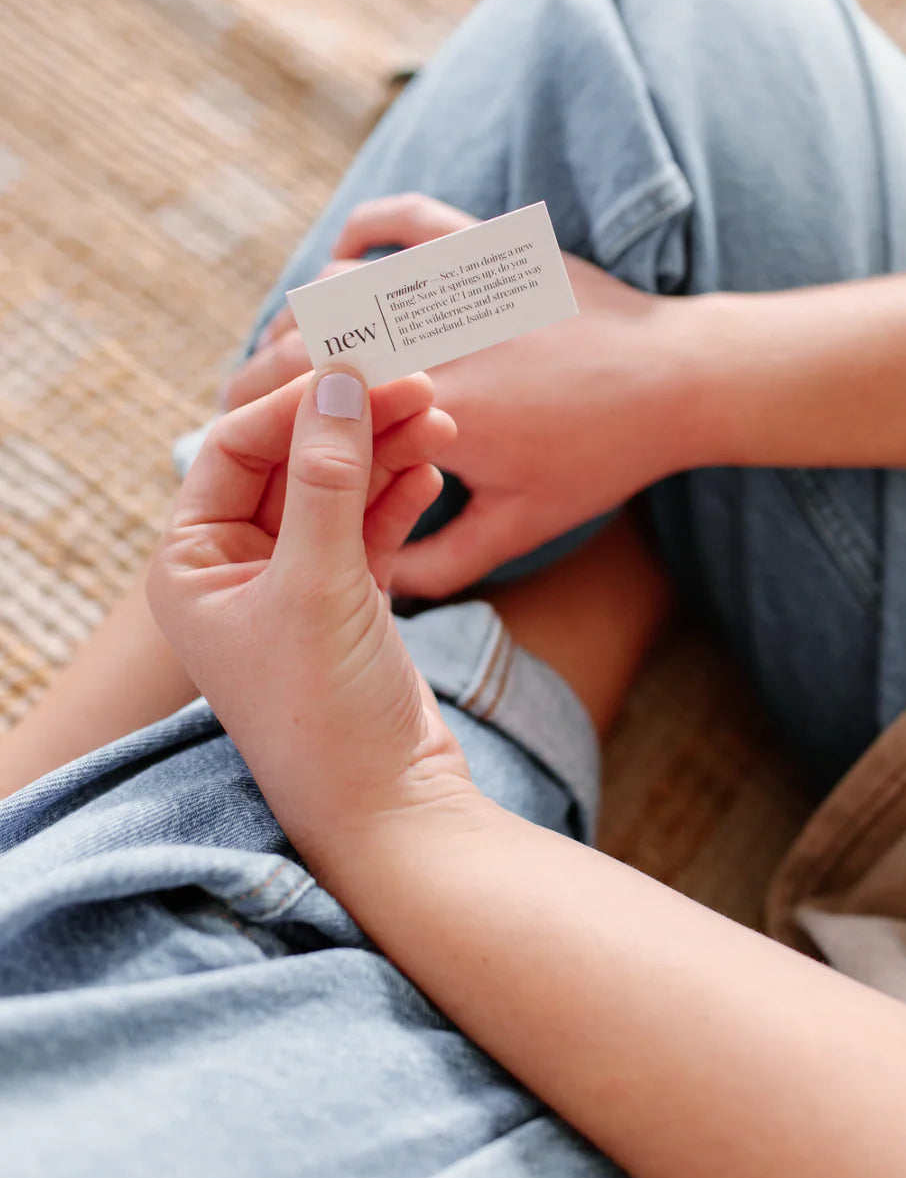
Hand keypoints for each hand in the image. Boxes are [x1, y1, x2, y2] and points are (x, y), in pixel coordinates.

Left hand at [147, 368, 473, 870]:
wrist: (389, 811)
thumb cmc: (325, 714)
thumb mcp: (318, 587)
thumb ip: (329, 481)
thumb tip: (337, 385)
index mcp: (192, 562)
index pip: (236, 449)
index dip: (298, 403)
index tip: (359, 365)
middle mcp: (235, 567)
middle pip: (293, 460)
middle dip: (354, 420)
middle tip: (417, 380)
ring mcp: (294, 582)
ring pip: (339, 487)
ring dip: (386, 450)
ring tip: (440, 419)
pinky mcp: (348, 600)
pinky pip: (369, 524)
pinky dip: (399, 495)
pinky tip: (433, 471)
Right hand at [226, 195, 713, 597]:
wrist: (676, 382)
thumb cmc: (600, 458)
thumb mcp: (521, 527)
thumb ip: (444, 562)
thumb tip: (381, 584)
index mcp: (426, 412)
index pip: (307, 406)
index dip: (257, 418)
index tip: (241, 431)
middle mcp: (429, 341)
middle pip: (306, 344)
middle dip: (266, 370)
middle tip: (258, 395)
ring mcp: (455, 287)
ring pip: (340, 288)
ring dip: (305, 315)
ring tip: (299, 347)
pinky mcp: (485, 247)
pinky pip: (405, 220)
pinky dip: (365, 229)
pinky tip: (347, 252)